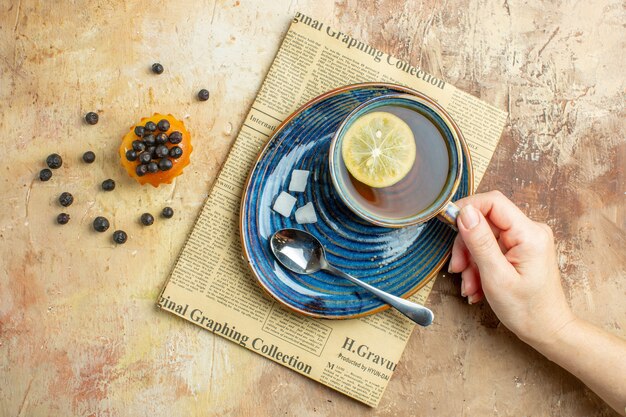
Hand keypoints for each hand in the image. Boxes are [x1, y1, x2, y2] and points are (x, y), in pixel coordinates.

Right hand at [448, 191, 573, 344]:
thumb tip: (464, 212)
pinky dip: (479, 266)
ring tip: (470, 286)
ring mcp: (525, 240)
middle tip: (458, 268)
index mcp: (529, 234)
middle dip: (466, 245)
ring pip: (483, 237)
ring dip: (470, 260)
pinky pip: (490, 248)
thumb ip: (480, 242)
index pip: (493, 202)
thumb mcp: (496, 277)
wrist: (547, 331)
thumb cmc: (528, 310)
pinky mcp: (519, 250)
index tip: (448, 224)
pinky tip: (477, 285)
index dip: (467, 208)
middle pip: (484, 221)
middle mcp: (530, 231)